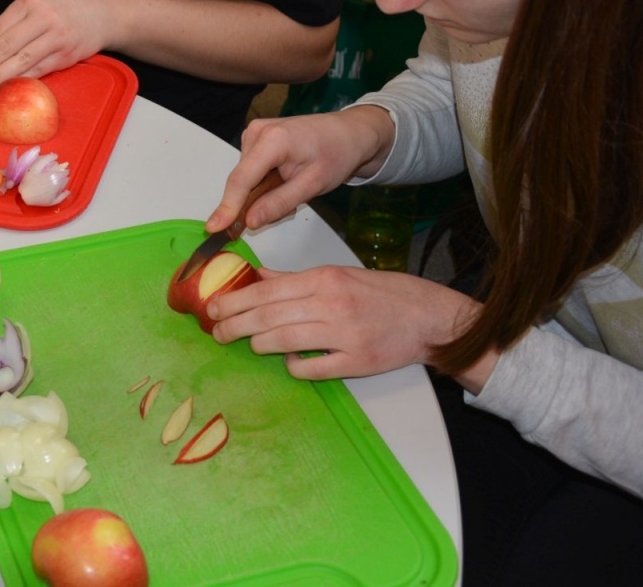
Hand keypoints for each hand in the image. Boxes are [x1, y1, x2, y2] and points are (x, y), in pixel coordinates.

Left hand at [0, 0, 109, 90]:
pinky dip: (19, 82)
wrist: (104, 12)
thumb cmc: (63, 8)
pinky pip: (37, 71)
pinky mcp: (66, 56)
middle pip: (4, 48)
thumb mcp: (31, 6)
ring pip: (20, 62)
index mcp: (28, 4)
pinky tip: (3, 90)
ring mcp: (56, 39)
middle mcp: (41, 19)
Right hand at [205, 106, 394, 234]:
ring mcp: (255, 133)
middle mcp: (257, 132)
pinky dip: (265, 182)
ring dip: (264, 192)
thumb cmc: (337, 154)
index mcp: (272, 140)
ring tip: (295, 187)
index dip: (227, 207)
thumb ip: (279, 203)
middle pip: (242, 179)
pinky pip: (252, 169)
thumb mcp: (313, 185)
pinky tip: (287, 179)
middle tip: (291, 205)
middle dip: (257, 200)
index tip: (214, 228)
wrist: (349, 133)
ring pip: (247, 177)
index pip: (241, 179)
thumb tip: (249, 221)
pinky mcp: (257, 138)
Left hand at [206, 265, 483, 380]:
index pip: (267, 291)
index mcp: (324, 280)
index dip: (235, 301)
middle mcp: (331, 305)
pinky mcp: (357, 363)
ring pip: (285, 340)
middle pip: (269, 316)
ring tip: (246, 344)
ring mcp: (344, 335)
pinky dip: (294, 366)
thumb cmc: (382, 294)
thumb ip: (295, 280)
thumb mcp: (337, 276)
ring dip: (259, 344)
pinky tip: (288, 361)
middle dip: (235, 325)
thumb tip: (257, 277)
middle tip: (217, 332)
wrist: (428, 317)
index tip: (213, 308)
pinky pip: (313, 367)